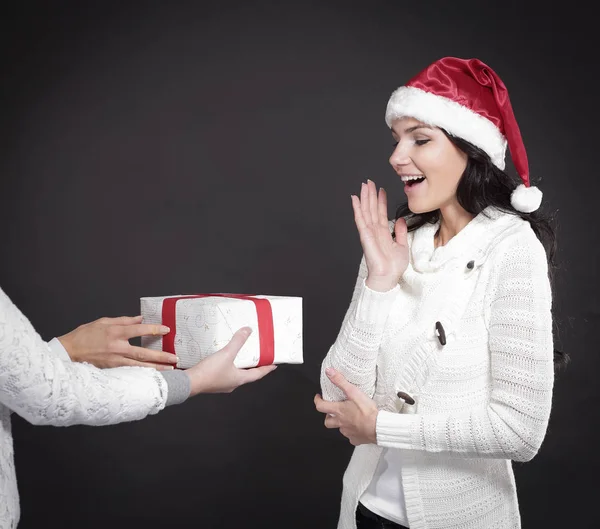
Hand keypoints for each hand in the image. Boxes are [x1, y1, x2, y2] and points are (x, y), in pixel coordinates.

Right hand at [58, 315, 177, 369]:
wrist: (66, 352)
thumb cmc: (84, 336)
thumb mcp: (103, 322)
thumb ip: (123, 320)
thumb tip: (140, 319)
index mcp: (115, 333)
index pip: (139, 330)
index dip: (154, 329)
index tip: (166, 330)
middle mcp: (116, 348)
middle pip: (143, 352)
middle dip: (161, 356)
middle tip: (175, 358)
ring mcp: (114, 361)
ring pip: (139, 365)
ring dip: (155, 368)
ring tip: (170, 369)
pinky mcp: (111, 370)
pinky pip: (130, 372)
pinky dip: (142, 373)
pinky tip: (152, 375)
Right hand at [185, 327, 277, 395]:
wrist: (189, 382)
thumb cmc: (210, 372)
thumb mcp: (227, 354)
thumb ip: (238, 341)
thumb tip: (248, 330)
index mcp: (240, 379)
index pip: (258, 374)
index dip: (267, 369)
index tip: (274, 365)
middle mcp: (233, 384)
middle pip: (247, 374)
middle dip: (253, 366)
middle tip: (258, 357)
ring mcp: (222, 384)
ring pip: (236, 374)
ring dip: (240, 365)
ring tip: (241, 355)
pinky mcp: (213, 382)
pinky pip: (225, 373)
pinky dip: (228, 366)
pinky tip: (223, 359)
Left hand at [314, 367, 377, 445]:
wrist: (378, 427)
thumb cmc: (367, 412)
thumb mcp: (353, 392)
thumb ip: (340, 381)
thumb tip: (329, 372)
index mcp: (339, 411)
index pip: (321, 406)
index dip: (318, 401)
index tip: (319, 398)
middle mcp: (341, 423)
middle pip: (327, 422)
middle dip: (328, 416)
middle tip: (332, 411)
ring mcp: (347, 432)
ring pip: (340, 428)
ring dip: (341, 423)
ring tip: (348, 417)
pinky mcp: (355, 439)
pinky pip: (351, 436)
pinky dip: (352, 431)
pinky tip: (358, 427)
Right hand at [351, 179, 408, 291]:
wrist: (388, 277)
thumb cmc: (393, 266)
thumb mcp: (402, 246)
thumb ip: (400, 232)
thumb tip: (401, 220)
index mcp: (383, 233)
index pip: (381, 213)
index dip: (381, 201)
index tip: (381, 190)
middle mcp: (375, 231)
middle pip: (372, 209)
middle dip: (371, 195)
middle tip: (369, 182)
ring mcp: (369, 232)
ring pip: (366, 211)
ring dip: (364, 198)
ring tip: (364, 185)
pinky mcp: (365, 235)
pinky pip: (360, 219)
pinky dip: (357, 209)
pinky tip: (355, 199)